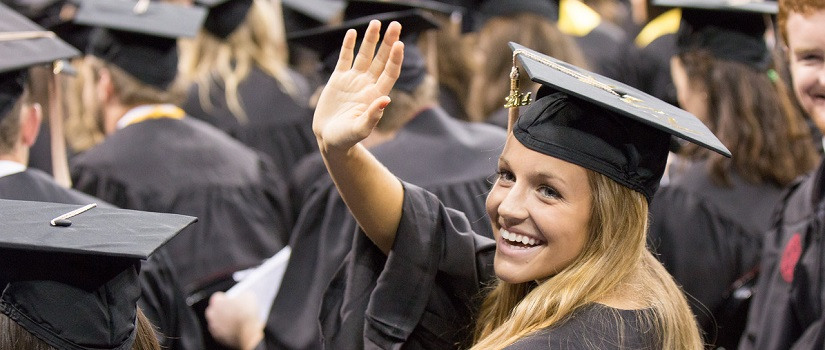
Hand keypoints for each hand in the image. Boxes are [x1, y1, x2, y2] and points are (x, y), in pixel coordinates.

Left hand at [205, 292, 263, 349]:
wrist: (248, 333)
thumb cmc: (246, 314)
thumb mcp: (248, 296)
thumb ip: (242, 295)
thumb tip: (243, 296)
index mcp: (216, 302)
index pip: (218, 297)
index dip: (227, 298)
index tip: (233, 299)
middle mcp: (212, 314)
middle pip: (216, 310)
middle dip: (224, 310)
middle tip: (235, 310)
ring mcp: (214, 327)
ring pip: (218, 322)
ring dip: (225, 321)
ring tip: (238, 321)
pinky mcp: (219, 338)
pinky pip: (222, 332)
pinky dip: (228, 331)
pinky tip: (237, 329)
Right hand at [313, 20, 403, 152]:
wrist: (330, 139)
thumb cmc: (347, 138)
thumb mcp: (360, 129)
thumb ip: (373, 116)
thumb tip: (386, 99)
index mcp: (376, 95)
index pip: (390, 72)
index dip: (395, 59)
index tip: (400, 44)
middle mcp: (368, 84)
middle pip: (381, 59)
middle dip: (388, 42)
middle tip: (395, 24)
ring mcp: (353, 80)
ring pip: (365, 55)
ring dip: (371, 39)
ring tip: (375, 23)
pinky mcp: (338, 79)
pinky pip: (345, 58)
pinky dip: (349, 46)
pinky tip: (353, 32)